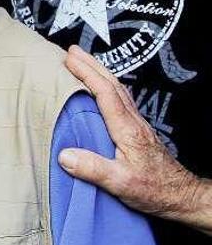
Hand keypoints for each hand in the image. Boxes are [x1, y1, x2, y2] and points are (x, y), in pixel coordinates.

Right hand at [58, 46, 211, 232]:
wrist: (179, 195)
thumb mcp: (120, 183)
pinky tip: (100, 88)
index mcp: (126, 129)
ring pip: (117, 89)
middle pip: (112, 83)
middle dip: (91, 64)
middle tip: (72, 50)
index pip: (105, 92)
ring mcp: (135, 124)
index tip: (69, 60)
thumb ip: (93, 169)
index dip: (86, 74)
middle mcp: (132, 121)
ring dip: (99, 72)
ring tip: (83, 62)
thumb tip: (65, 155)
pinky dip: (106, 85)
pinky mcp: (136, 130)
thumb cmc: (153, 189)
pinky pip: (119, 99)